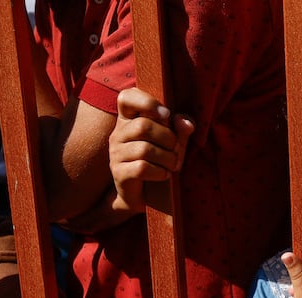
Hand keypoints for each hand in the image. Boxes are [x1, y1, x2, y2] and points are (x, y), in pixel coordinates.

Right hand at [108, 87, 194, 214]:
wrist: (144, 196)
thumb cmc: (160, 162)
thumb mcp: (174, 143)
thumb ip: (181, 129)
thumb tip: (185, 123)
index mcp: (129, 120)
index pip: (126, 97)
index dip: (147, 102)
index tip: (166, 114)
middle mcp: (118, 134)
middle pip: (144, 126)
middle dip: (169, 139)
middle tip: (176, 151)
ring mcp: (116, 154)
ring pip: (144, 149)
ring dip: (167, 158)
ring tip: (173, 165)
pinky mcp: (119, 173)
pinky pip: (141, 168)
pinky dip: (160, 172)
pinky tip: (164, 175)